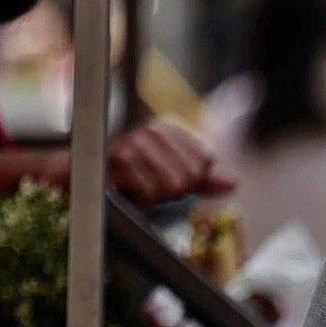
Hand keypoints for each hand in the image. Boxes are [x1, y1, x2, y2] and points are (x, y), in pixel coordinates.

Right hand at [106, 118, 227, 203]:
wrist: (91, 178)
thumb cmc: (138, 177)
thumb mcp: (176, 175)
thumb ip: (206, 179)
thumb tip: (234, 182)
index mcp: (170, 126)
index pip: (206, 160)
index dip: (193, 178)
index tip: (168, 175)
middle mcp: (152, 128)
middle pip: (191, 174)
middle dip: (175, 189)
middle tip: (153, 184)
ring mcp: (134, 141)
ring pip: (173, 185)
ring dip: (158, 196)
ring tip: (141, 187)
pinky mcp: (119, 160)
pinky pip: (150, 194)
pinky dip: (142, 201)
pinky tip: (130, 192)